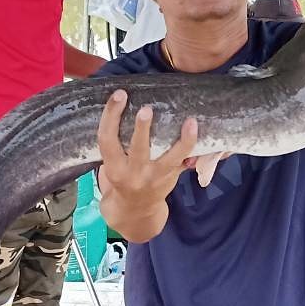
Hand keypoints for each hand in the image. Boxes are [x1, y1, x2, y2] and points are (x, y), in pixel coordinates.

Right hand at [97, 90, 196, 235]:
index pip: (107, 140)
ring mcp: (155, 177)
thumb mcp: (111, 164)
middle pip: (138, 150)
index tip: (119, 94)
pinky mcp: (171, 177)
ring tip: (190, 121)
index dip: (111, 116)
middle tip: (146, 109)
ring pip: (170, 158)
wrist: (135, 210)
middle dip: (141, 129)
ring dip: (182, 141)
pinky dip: (191, 146)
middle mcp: (133, 174)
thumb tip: (124, 102)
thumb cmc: (121, 178)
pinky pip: (183, 161)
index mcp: (113, 167)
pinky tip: (196, 129)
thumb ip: (117, 143)